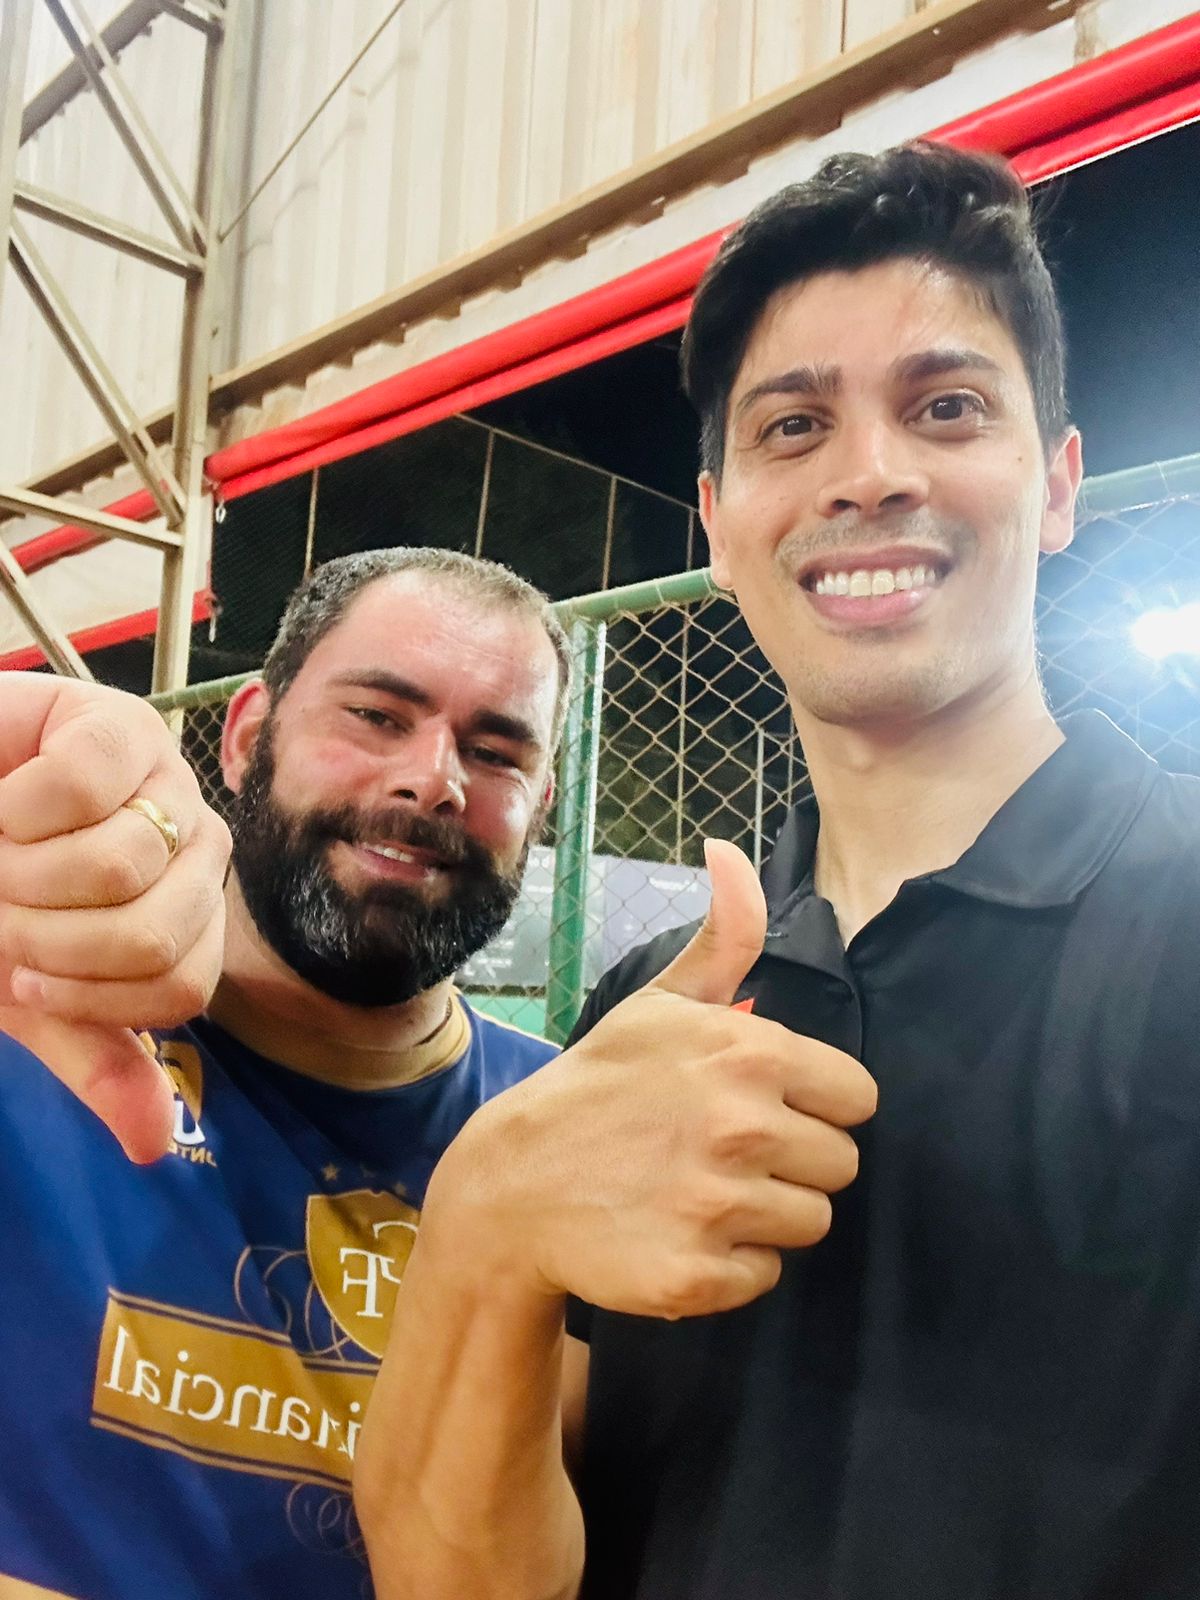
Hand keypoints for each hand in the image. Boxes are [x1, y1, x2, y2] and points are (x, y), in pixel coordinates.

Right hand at [0, 674, 230, 1162]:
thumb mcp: (29, 990)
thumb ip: (95, 1056)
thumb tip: (153, 1145)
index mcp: (190, 911)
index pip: (181, 989)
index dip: (86, 995)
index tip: (24, 971)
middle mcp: (196, 844)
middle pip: (155, 933)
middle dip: (47, 939)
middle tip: (5, 910)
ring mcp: (166, 779)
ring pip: (121, 865)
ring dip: (23, 874)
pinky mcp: (117, 722)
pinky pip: (84, 787)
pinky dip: (15, 807)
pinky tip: (0, 799)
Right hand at [426, 839, 876, 1319]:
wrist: (511, 1185)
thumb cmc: (599, 1085)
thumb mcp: (659, 1003)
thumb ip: (723, 937)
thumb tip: (730, 850)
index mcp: (746, 1053)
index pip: (857, 1098)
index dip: (815, 1104)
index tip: (764, 1106)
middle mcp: (742, 1127)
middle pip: (840, 1164)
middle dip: (794, 1162)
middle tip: (725, 1154)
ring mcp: (718, 1206)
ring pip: (810, 1223)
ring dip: (765, 1215)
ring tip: (700, 1192)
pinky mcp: (698, 1277)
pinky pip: (765, 1276)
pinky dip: (731, 1265)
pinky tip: (680, 1233)